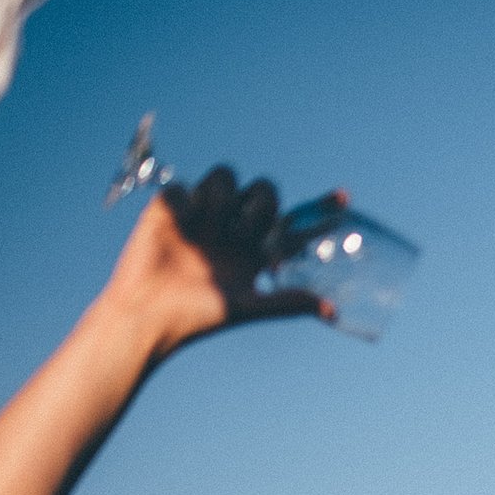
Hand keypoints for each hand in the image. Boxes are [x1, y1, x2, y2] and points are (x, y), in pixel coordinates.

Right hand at [102, 165, 326, 360]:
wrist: (149, 313)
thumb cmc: (199, 317)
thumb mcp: (248, 307)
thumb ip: (287, 301)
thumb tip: (331, 310)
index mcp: (257, 250)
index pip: (294, 224)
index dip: (320, 209)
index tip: (345, 198)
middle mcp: (234, 229)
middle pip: (263, 190)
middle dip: (262, 202)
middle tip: (248, 230)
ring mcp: (203, 216)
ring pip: (226, 177)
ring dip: (224, 198)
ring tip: (212, 227)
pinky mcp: (170, 209)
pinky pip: (184, 185)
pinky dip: (186, 201)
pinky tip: (182, 225)